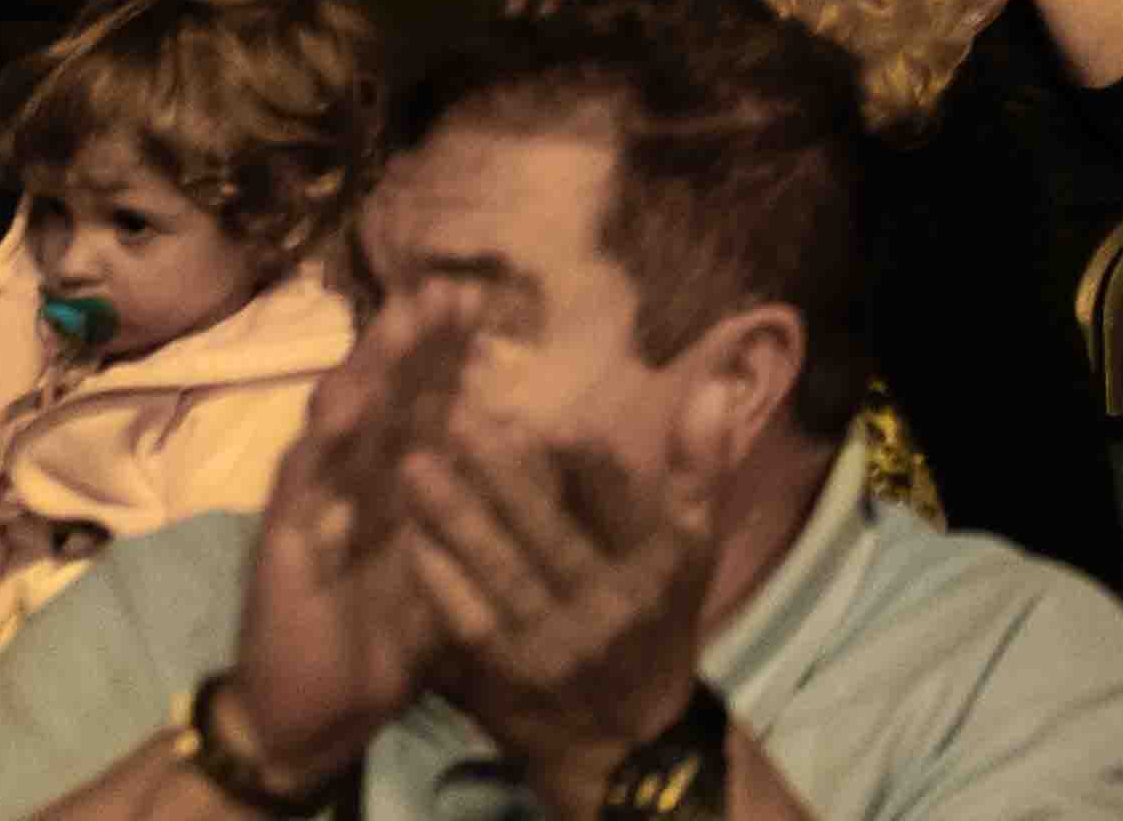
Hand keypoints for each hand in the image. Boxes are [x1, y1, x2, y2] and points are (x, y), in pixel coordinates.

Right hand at [216, 305, 469, 794]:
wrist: (320, 709)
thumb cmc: (393, 626)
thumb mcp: (458, 553)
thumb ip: (489, 496)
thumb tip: (548, 435)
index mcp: (399, 475)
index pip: (425, 399)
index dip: (450, 350)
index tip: (485, 296)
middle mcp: (354, 476)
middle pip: (383, 394)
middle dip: (412, 340)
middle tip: (447, 286)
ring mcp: (313, 504)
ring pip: (338, 423)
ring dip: (368, 371)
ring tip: (398, 325)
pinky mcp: (280, 546)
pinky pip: (299, 492)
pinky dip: (320, 452)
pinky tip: (340, 414)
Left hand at [398, 429, 715, 803]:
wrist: (623, 734)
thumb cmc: (658, 622)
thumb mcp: (694, 550)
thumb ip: (699, 471)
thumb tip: (710, 388)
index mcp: (657, 567)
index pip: (623, 505)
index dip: (589, 466)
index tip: (551, 420)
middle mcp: (606, 604)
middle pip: (548, 531)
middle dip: (502, 474)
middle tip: (459, 423)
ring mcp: (551, 641)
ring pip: (499, 569)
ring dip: (455, 517)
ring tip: (418, 468)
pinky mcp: (506, 671)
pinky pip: (468, 618)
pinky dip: (439, 579)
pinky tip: (412, 540)